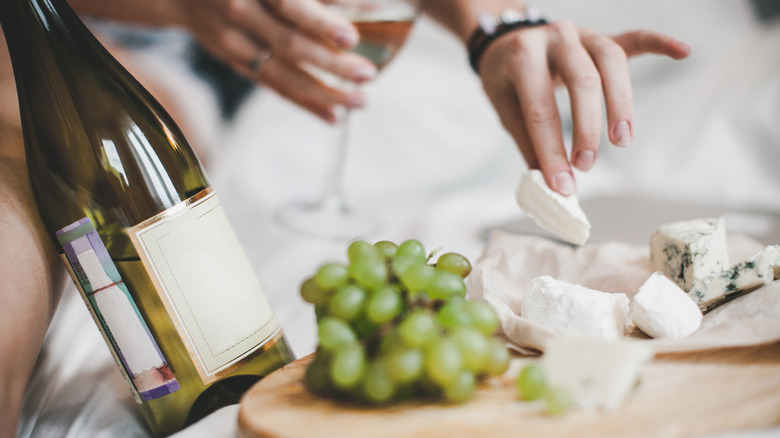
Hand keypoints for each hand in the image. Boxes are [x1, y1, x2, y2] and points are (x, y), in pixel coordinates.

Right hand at [176, 0, 378, 122]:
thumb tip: (371, 7)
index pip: (289, 5)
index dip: (320, 22)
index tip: (351, 38)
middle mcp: (241, 13)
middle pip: (289, 44)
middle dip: (331, 64)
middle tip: (368, 74)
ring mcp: (236, 42)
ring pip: (283, 74)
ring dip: (324, 92)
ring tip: (359, 102)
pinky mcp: (238, 63)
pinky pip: (274, 87)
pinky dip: (305, 103)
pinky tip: (333, 116)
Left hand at [476, 21, 690, 194]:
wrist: (506, 39)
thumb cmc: (507, 79)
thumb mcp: (506, 108)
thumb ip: (529, 144)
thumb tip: (549, 188)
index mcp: (522, 56)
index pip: (541, 110)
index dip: (552, 152)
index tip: (563, 186)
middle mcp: (555, 37)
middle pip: (582, 80)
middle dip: (587, 128)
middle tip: (586, 165)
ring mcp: (581, 34)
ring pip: (611, 62)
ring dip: (620, 103)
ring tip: (621, 141)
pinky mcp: (601, 36)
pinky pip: (633, 38)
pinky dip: (659, 43)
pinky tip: (682, 52)